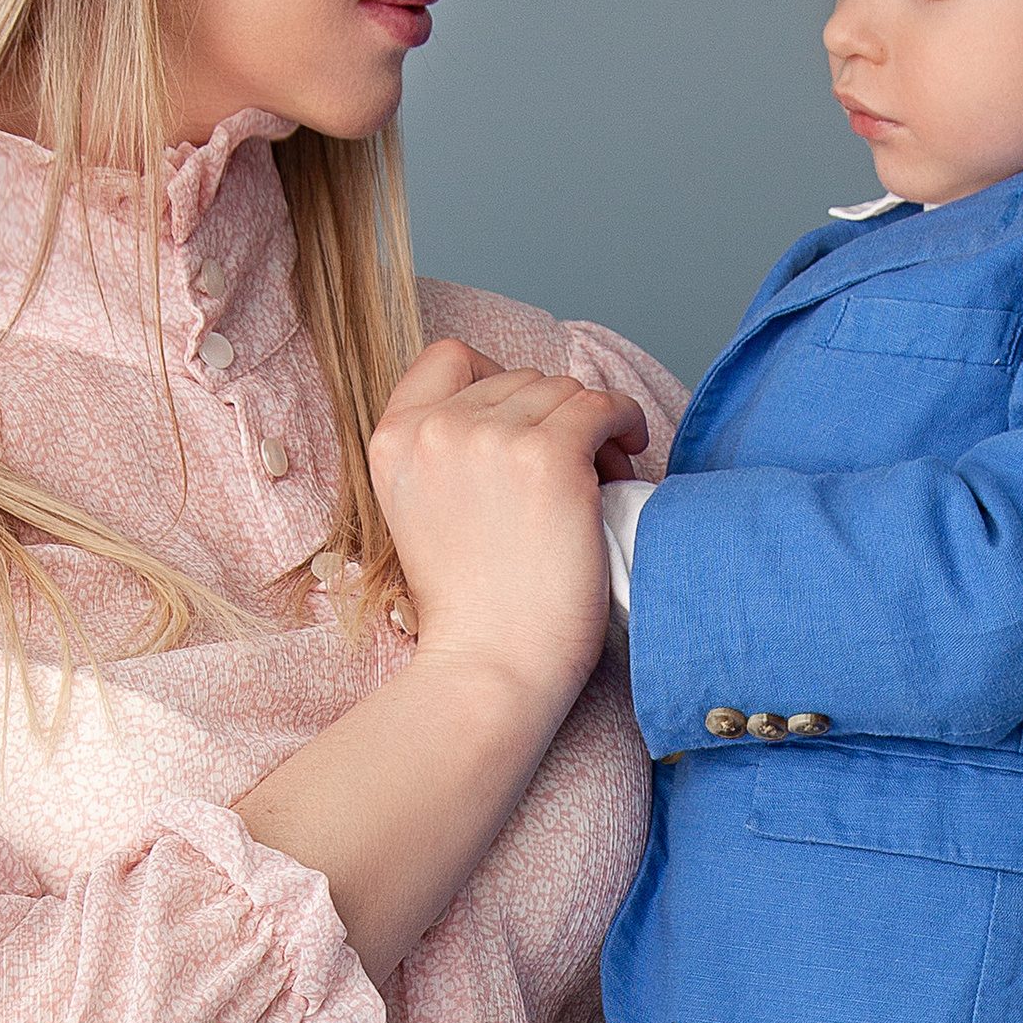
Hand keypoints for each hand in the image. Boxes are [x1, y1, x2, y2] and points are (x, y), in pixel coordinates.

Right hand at [370, 337, 647, 708]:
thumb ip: (444, 455)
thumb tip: (523, 407)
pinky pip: (603, 406)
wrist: (490, 665)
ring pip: (565, 391)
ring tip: (596, 476)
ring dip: (590, 427)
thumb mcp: (422, 512)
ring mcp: (492, 438)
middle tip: (573, 469)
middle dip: (552, 415)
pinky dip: (625, 421)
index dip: (497, 377)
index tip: (527, 416)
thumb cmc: (471, 608)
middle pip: (519, 377)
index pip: (448, 357)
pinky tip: (629, 450)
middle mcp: (436, 429)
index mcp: (393, 440)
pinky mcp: (549, 457)